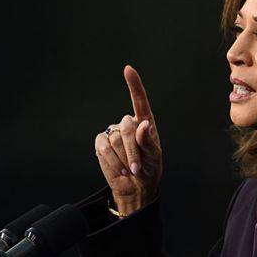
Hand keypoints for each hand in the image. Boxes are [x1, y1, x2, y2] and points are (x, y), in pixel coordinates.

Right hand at [94, 65, 162, 215]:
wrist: (135, 187)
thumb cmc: (149, 170)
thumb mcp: (155, 158)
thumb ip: (149, 142)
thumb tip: (142, 125)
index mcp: (145, 123)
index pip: (140, 101)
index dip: (134, 85)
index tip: (128, 69)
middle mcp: (129, 124)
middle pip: (127, 126)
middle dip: (132, 149)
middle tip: (137, 168)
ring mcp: (114, 132)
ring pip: (115, 138)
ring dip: (123, 158)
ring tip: (130, 170)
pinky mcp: (102, 143)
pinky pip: (104, 147)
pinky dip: (112, 161)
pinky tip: (120, 170)